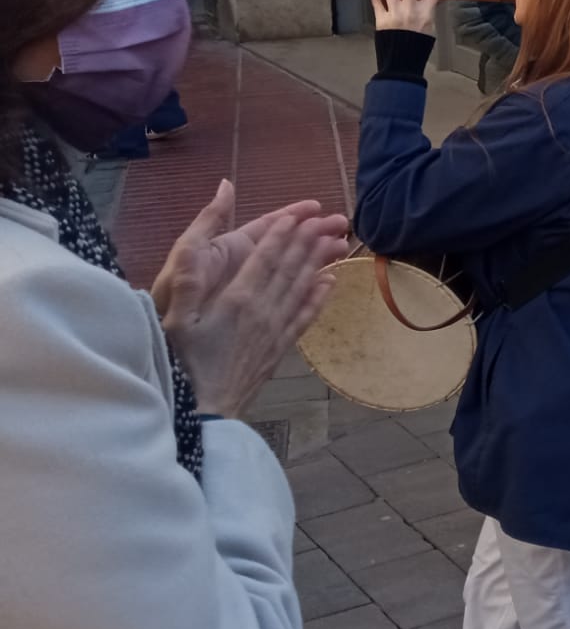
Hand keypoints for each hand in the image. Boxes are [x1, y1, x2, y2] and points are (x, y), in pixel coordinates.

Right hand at [160, 193, 350, 417]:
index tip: (295, 215)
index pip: (265, 259)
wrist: (205, 412)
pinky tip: (330, 282)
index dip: (281, 235)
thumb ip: (187, 282)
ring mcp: (276, 330)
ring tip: (335, 240)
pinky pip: (305, 316)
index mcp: (237, 300)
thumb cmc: (181, 365)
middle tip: (326, 218)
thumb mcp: (175, 321)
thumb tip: (196, 248)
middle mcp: (263, 311)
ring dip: (319, 261)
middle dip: (308, 240)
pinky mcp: (281, 348)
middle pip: (291, 268)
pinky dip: (320, 296)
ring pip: (303, 287)